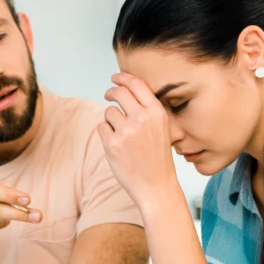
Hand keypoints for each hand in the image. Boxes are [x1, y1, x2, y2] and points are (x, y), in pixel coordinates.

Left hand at [99, 73, 180, 209]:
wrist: (156, 185)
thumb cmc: (158, 158)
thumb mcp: (162, 128)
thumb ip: (147, 109)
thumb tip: (126, 90)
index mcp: (157, 113)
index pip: (136, 84)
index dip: (123, 78)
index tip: (115, 78)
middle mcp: (142, 119)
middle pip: (119, 93)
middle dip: (111, 92)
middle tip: (108, 95)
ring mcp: (126, 131)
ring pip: (109, 112)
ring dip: (111, 120)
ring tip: (122, 136)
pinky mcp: (112, 144)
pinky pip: (102, 128)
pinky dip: (106, 134)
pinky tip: (117, 146)